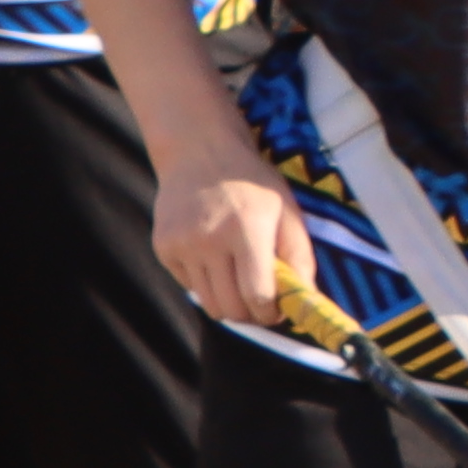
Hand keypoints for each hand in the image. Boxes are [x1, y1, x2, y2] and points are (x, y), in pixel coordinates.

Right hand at [165, 174, 318, 333]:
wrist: (199, 152)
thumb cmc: (252, 183)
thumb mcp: (287, 210)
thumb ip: (299, 257)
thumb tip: (305, 300)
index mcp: (248, 230)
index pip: (257, 295)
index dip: (270, 312)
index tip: (277, 309)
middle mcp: (210, 239)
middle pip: (230, 307)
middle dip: (250, 315)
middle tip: (260, 302)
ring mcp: (182, 244)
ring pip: (208, 303)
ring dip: (228, 303)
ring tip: (239, 282)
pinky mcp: (163, 247)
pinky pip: (189, 286)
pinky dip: (205, 284)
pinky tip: (214, 259)